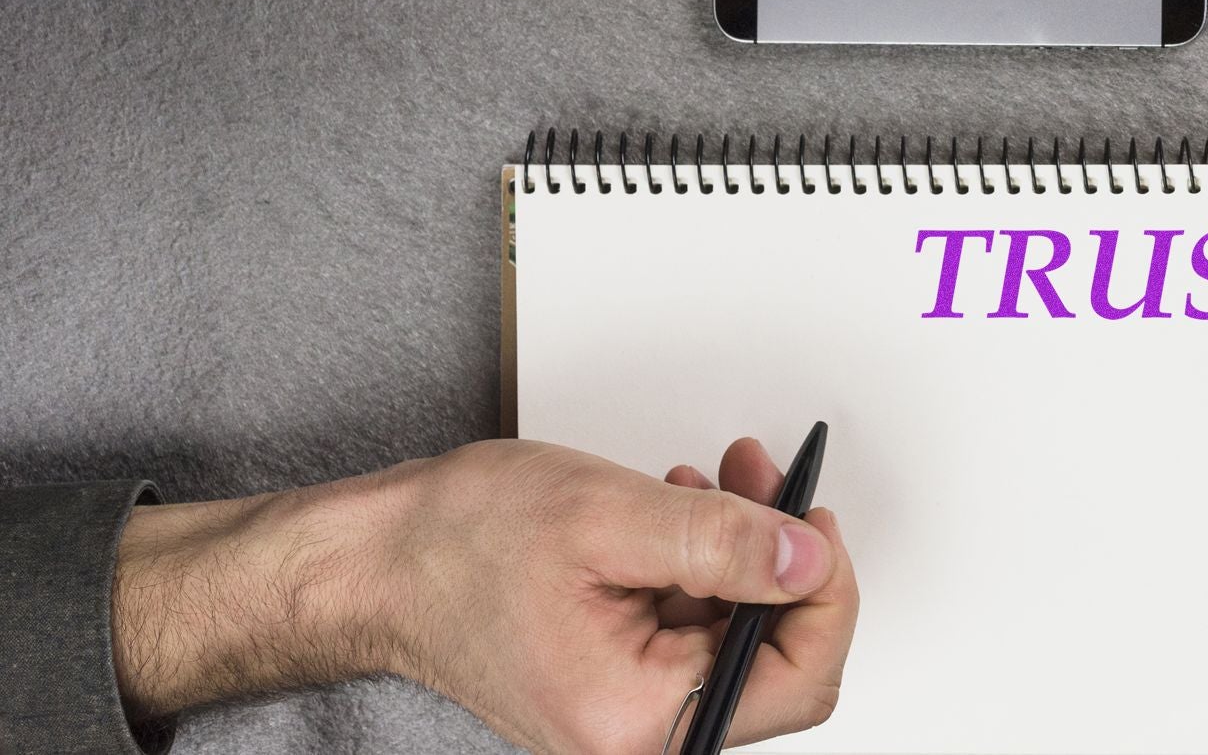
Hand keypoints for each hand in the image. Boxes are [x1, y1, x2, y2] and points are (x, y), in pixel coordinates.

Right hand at [113, 438, 857, 753]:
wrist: (380, 561)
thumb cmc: (461, 541)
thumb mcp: (606, 514)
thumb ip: (721, 540)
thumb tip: (809, 556)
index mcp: (638, 719)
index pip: (797, 678)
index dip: (827, 589)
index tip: (814, 515)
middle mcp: (636, 739)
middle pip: (771, 657)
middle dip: (781, 558)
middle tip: (767, 479)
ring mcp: (625, 716)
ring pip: (733, 635)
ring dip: (740, 549)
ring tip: (720, 479)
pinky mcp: (615, 684)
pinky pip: (691, 629)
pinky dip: (699, 563)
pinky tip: (682, 509)